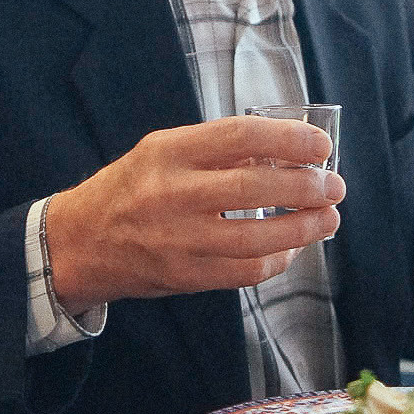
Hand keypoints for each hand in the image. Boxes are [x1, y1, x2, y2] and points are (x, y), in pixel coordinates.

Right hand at [46, 117, 343, 311]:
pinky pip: (244, 272)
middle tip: (334, 186)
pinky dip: (276, 260)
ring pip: (256, 239)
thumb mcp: (163, 151)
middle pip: (256, 190)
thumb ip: (218, 150)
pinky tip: (291, 248)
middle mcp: (172, 194)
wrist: (80, 243)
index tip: (321, 146)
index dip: (290, 140)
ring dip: (303, 229)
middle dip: (307, 189)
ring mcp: (178, 240)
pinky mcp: (185, 276)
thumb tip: (286, 150)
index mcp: (169, 152)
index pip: (241, 136)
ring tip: (328, 219)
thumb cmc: (130, 188)